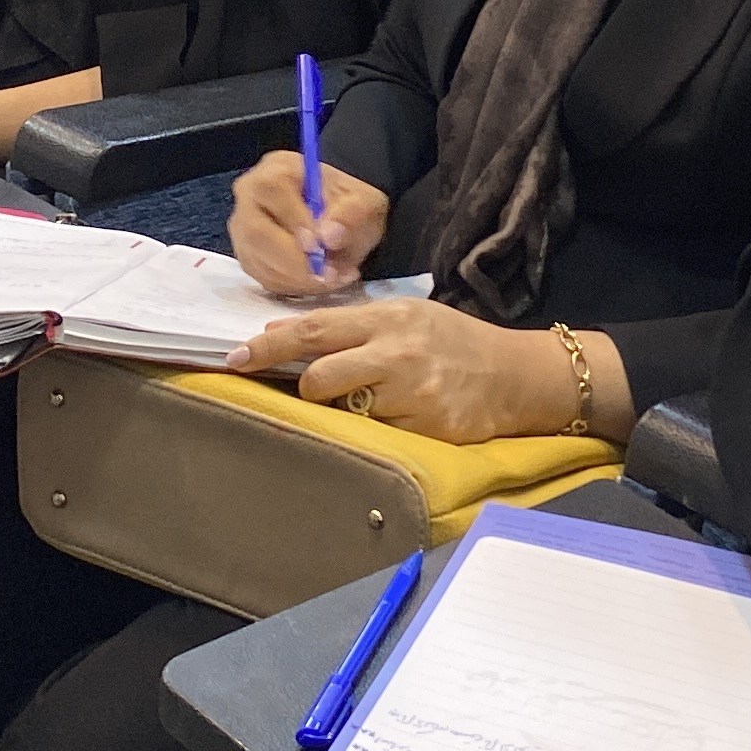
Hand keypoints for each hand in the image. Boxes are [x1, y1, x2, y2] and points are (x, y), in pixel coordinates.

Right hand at [230, 149, 390, 298]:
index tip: (319, 246)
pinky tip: (319, 282)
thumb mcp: (363, 203)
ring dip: (298, 279)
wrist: (342, 219)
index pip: (272, 190)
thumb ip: (349, 216)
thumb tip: (329, 236)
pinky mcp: (249, 257)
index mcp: (275, 170)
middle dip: (295, 261)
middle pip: (257, 232)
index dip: (293, 220)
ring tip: (335, 278)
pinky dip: (293, 287)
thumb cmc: (347, 204)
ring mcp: (244, 230)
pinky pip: (263, 278)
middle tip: (330, 275)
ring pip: (258, 261)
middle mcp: (250, 197)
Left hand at [236, 296, 592, 443]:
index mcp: (387, 317)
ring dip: (345, 409)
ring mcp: (411, 391)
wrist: (515, 375)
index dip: (269, 345)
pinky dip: (379, 427)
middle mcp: (396, 351)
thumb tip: (285, 337)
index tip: (235, 357)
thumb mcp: (406, 319)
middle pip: (320, 372)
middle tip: (307, 390)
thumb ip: (351, 328)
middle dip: (303, 386)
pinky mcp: (425, 425)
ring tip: (371, 400)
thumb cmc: (453, 344)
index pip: (313, 330)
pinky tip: (403, 416)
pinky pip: (378, 433)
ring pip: (346, 408)